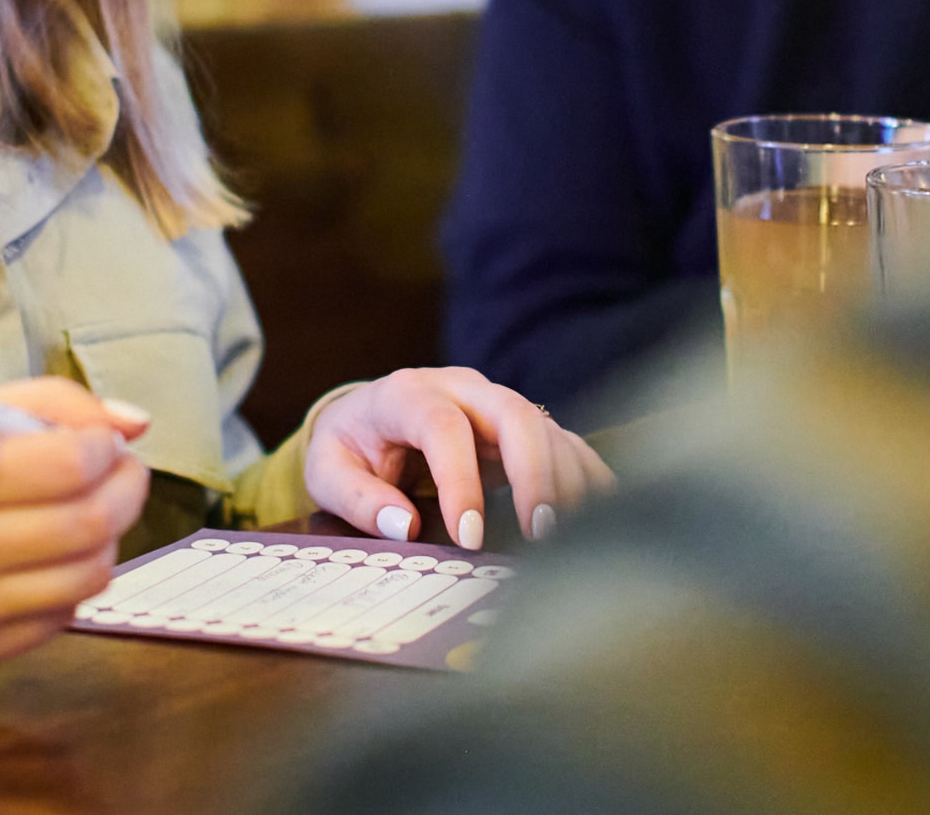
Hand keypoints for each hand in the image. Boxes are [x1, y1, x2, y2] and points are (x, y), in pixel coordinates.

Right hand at [0, 378, 150, 668]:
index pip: (71, 464)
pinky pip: (59, 617)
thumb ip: (47, 404)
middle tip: (120, 471)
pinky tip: (41, 555)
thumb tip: (137, 423)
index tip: (104, 440)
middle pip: (89, 524)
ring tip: (81, 511)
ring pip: (87, 576)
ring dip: (105, 538)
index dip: (107, 447)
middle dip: (125, 488)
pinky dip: (68, 582)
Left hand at [304, 367, 615, 550]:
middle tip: (541, 533)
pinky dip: (586, 475)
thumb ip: (356, 496)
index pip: (444, 428)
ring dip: (564, 481)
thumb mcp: (327, 469)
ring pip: (546, 427)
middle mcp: (460, 389)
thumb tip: (402, 525)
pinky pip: (565, 442)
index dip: (461, 481)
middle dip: (534, 473)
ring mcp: (496, 402)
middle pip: (513, 414)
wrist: (369, 418)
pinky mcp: (521, 425)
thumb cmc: (351, 446)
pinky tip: (601, 515)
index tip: (469, 537)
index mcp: (407, 394)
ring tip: (566, 539)